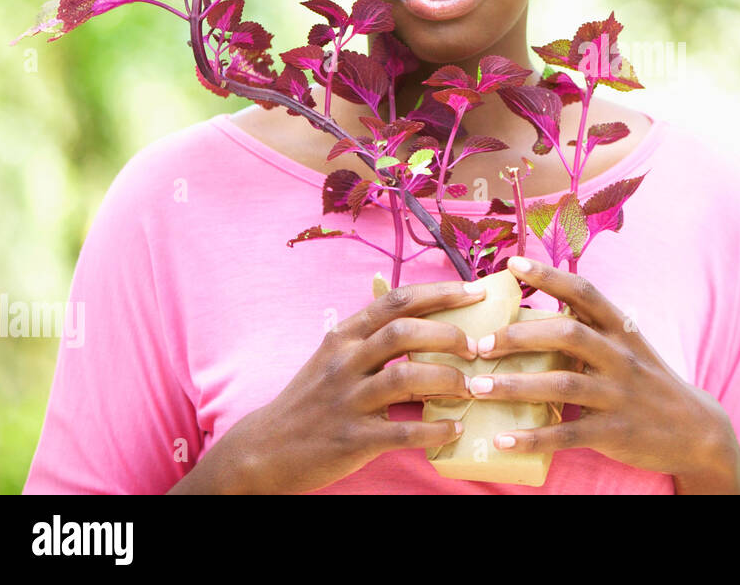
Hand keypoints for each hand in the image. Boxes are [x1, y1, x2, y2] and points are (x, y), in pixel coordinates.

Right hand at [170, 279, 485, 494]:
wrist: (264, 449)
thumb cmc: (312, 398)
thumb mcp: (334, 356)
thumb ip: (373, 336)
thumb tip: (428, 317)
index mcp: (344, 336)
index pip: (396, 301)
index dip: (440, 292)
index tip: (475, 291)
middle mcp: (345, 362)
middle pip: (404, 332)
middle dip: (449, 335)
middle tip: (475, 347)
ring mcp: (347, 400)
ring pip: (406, 378)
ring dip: (447, 380)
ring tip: (469, 388)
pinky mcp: (351, 439)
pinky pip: (403, 431)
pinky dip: (436, 429)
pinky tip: (455, 428)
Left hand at [467, 256, 739, 493]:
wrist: (697, 431)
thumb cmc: (649, 383)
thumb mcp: (629, 347)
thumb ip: (590, 330)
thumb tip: (535, 314)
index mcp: (621, 329)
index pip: (584, 291)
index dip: (548, 275)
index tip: (512, 264)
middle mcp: (620, 357)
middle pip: (567, 334)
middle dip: (518, 336)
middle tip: (479, 344)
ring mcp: (618, 395)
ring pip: (561, 385)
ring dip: (515, 386)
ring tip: (477, 388)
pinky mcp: (615, 432)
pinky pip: (569, 434)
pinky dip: (533, 437)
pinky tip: (502, 440)